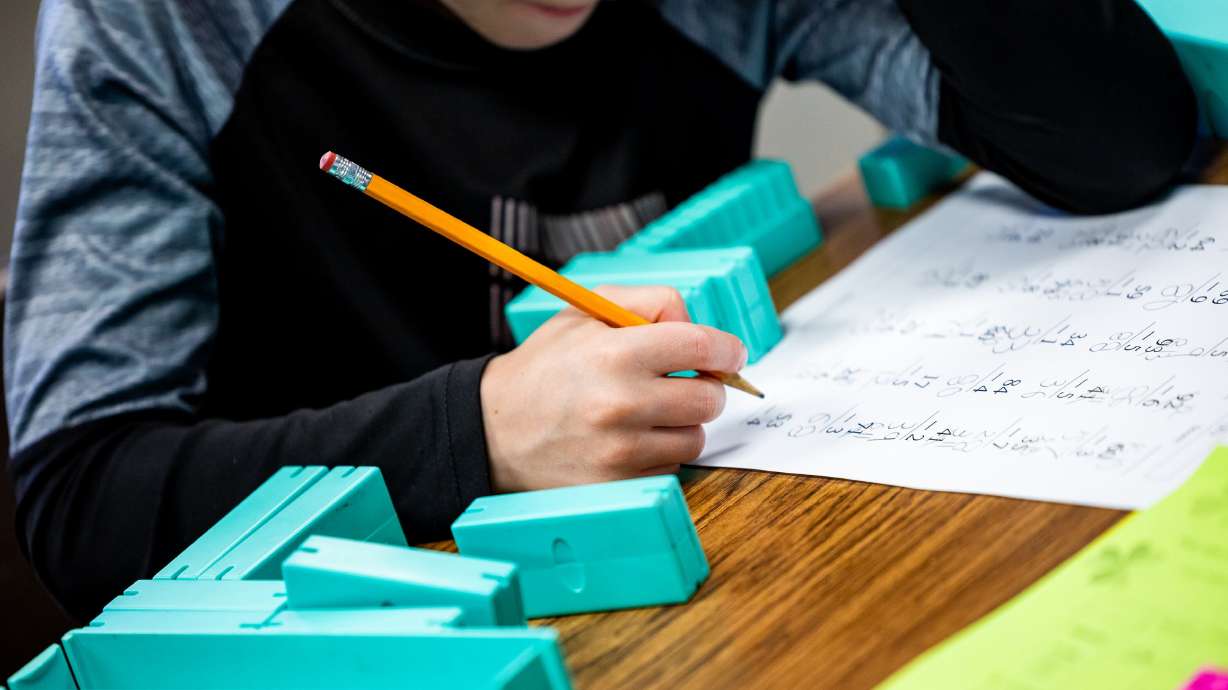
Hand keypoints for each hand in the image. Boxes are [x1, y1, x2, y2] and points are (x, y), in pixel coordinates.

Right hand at [480, 285, 748, 492]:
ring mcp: (620, 450)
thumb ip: (649, 302)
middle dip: (704, 387)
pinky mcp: (618, 483)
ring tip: (647, 411)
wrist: (495, 428)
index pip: (702, 347)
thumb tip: (698, 326)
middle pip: (709, 397)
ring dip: (682, 423)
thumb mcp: (586, 311)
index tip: (729, 353)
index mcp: (615, 353)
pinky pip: (671, 467)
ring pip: (696, 437)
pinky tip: (630, 438)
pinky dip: (660, 451)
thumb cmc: (547, 367)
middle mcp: (620, 404)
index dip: (725, 348)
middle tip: (679, 382)